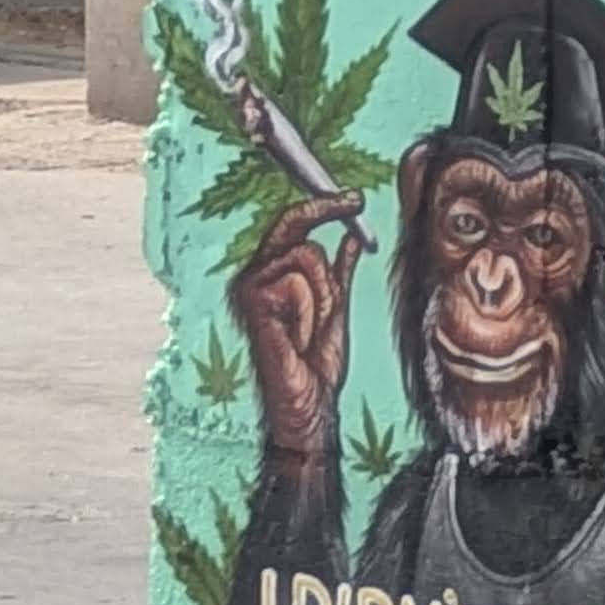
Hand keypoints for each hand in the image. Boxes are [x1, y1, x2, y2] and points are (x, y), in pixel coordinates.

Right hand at [233, 197, 363, 468]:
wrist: (307, 405)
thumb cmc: (316, 363)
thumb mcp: (335, 308)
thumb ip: (339, 271)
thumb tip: (351, 235)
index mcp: (269, 274)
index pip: (293, 224)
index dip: (323, 207)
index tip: (356, 199)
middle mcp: (252, 275)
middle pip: (301, 238)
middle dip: (326, 276)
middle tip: (328, 314)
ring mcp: (248, 288)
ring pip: (305, 259)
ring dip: (321, 298)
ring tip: (308, 332)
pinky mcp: (250, 303)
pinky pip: (296, 283)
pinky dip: (309, 312)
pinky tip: (298, 339)